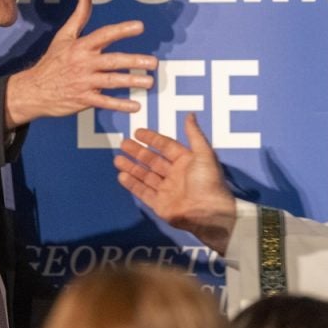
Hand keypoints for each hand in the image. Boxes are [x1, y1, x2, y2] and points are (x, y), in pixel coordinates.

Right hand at [4, 0, 156, 126]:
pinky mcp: (83, 99)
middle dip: (134, 61)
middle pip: (112, 61)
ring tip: (149, 82)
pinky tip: (136, 106)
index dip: (122, 30)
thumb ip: (79, 16)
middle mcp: (83, 63)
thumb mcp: (63, 36)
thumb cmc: (52, 61)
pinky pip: (104, 102)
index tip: (140, 26)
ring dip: (131, 81)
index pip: (104, 35)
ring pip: (111, 81)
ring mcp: (84, 82)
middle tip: (153, 62)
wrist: (33, 90)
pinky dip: (120, 105)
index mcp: (81, 46)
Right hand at [115, 113, 235, 253]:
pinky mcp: (160, 204)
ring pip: (145, 176)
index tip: (138, 132)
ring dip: (132, 167)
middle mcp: (175, 174)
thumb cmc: (208, 181)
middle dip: (137, 152)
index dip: (152, 139)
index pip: (166, 146)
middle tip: (123, 143)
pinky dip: (133, 184)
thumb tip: (190, 115)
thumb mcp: (204, 154)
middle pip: (152, 160)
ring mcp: (167, 190)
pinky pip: (143, 192)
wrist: (209, 212)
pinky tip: (122, 176)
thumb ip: (194, 134)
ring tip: (118, 159)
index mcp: (186, 161)